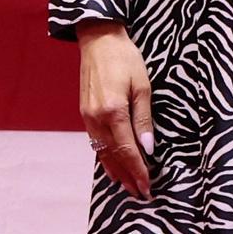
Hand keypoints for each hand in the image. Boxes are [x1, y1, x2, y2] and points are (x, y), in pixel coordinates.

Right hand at [78, 20, 152, 199]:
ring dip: (115, 171)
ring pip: (101, 152)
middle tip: (140, 194)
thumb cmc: (125, 58)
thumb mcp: (142, 86)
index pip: (128, 150)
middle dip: (127, 177)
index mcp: (113, 111)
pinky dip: (104, 157)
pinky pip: (94, 142)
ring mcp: (87, 116)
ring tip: (127, 186)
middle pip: (113, 156)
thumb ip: (143, 119)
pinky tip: (112, 165)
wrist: (98, 39)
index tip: (147, 187)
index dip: (138, 171)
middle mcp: (96, 118)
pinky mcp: (84, 113)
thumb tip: (148, 148)